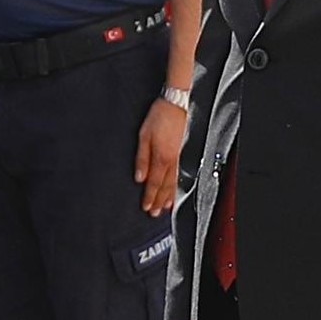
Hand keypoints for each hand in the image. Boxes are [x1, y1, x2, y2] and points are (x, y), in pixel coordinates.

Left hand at [134, 94, 188, 218]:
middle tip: (154, 214)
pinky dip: (176, 186)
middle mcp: (172, 160)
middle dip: (159, 201)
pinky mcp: (181, 153)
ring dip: (168, 197)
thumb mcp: (143, 136)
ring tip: (164, 208)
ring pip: (174, 182)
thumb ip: (142, 158)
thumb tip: (139, 177)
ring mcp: (178, 157)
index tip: (145, 207)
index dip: (150, 196)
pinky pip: (178, 175)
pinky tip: (174, 190)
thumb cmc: (159, 117)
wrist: (176, 105)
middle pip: (165, 186)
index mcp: (161, 157)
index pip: (154, 182)